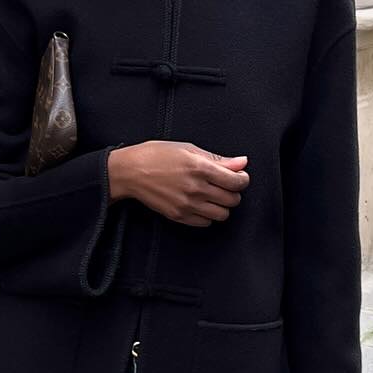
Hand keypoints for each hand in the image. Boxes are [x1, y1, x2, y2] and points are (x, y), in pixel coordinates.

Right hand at [108, 142, 248, 225]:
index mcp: (200, 168)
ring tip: (213, 196)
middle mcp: (196, 189)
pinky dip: (208, 215)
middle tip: (225, 185)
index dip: (242, 179)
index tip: (238, 176)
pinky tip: (201, 204)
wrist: (130, 171)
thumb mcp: (188, 149)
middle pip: (232, 200)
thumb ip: (218, 159)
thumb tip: (241, 162)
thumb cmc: (156, 155)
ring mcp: (188, 205)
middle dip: (233, 192)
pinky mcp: (179, 216)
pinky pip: (206, 223)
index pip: (237, 182)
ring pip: (222, 215)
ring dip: (222, 206)